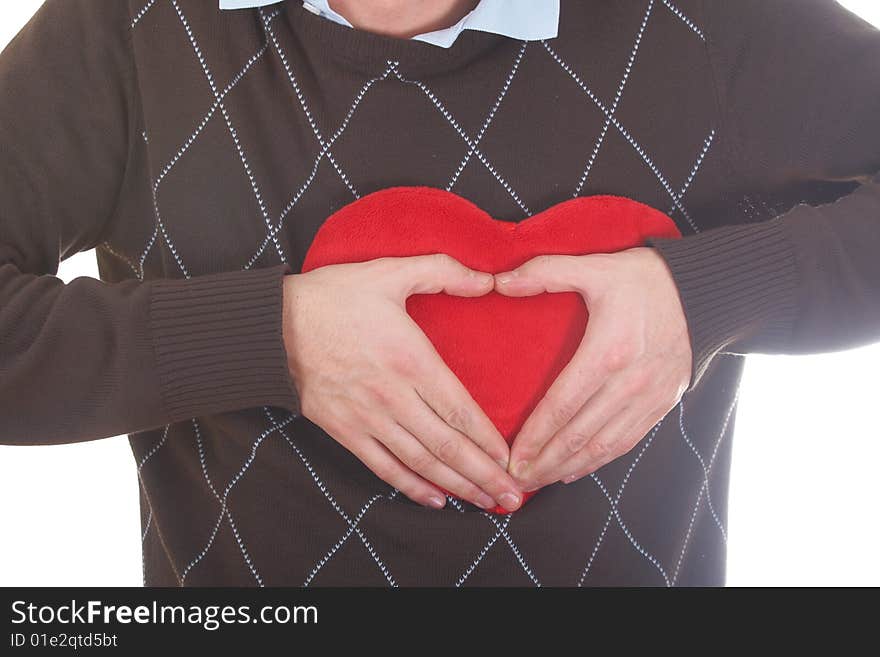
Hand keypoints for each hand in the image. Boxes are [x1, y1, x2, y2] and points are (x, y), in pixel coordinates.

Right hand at [282, 254, 522, 511]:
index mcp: (410, 360)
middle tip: (512, 498)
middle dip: (483, 475)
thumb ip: (444, 271)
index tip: (512, 460)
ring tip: (486, 505)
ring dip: (456, 487)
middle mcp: (393, 397)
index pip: (460, 410)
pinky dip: (411, 487)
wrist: (272, 325)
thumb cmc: (333, 297)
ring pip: (421, 462)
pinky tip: (435, 501)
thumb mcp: (390, 271)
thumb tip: (489, 280)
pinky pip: (383, 467)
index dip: (489, 441)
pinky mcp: (344, 431)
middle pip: (447, 446)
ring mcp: (367, 418)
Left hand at [493, 247, 691, 490]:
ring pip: (602, 448)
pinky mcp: (661, 406)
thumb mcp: (595, 267)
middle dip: (543, 463)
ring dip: (567, 469)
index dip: (534, 435)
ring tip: (537, 482)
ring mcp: (648, 399)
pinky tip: (573, 471)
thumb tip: (500, 282)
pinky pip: (625, 443)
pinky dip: (597, 462)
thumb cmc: (645, 280)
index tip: (511, 456)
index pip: (562, 406)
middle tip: (514, 481)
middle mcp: (629, 384)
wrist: (705, 293)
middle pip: (578, 436)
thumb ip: (545, 272)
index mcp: (608, 353)